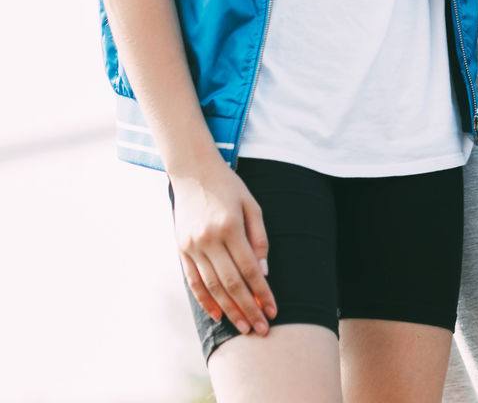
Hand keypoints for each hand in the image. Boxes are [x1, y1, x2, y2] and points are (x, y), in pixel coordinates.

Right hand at [171, 161, 276, 334]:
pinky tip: (218, 314)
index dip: (262, 293)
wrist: (193, 171)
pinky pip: (194, 281)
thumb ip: (259, 236)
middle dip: (248, 309)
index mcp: (230, 226)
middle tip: (262, 329)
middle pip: (231, 283)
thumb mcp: (250, 203)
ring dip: (229, 310)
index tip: (273, 310)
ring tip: (244, 327)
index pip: (249, 269)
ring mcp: (193, 246)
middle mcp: (209, 239)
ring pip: (212, 287)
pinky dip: (205, 300)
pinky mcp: (182, 249)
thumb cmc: (228, 186)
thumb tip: (264, 272)